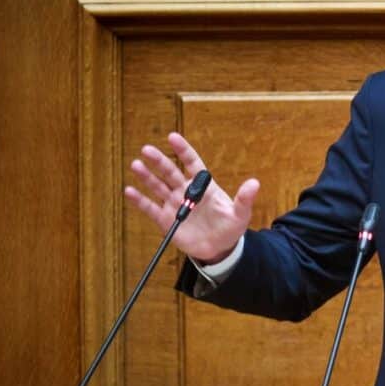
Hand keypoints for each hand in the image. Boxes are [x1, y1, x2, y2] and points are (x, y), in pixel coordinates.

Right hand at [123, 132, 259, 263]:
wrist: (219, 248)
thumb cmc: (230, 227)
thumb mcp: (240, 214)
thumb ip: (244, 199)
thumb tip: (254, 183)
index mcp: (203, 186)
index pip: (191, 163)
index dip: (183, 150)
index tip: (172, 137)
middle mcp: (185, 191)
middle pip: (170, 172)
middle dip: (159, 161)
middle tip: (147, 149)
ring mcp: (174, 204)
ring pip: (158, 186)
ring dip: (147, 176)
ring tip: (136, 165)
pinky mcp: (166, 220)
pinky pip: (150, 208)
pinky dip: (140, 200)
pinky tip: (129, 191)